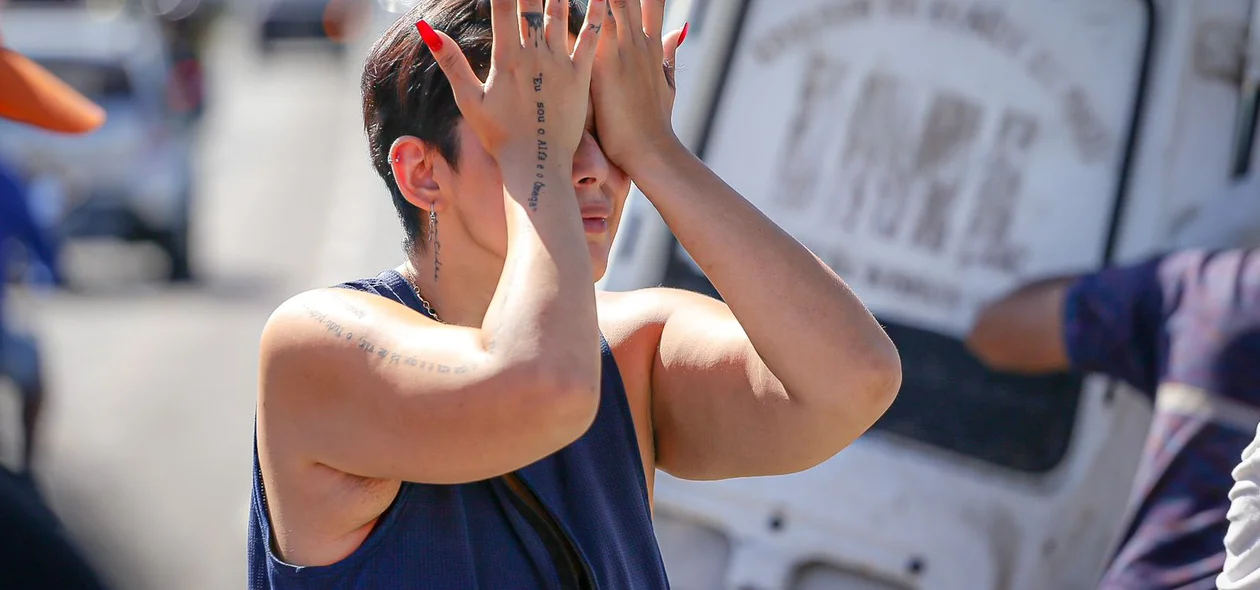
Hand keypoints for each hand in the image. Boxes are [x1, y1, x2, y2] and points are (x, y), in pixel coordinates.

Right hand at [417, 0, 605, 164]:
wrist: (537, 165)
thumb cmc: (500, 136)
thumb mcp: (470, 100)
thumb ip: (452, 63)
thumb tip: (428, 31)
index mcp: (507, 58)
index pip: (503, 8)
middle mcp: (535, 56)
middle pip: (532, 6)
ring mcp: (560, 65)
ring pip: (559, 15)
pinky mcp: (581, 77)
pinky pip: (591, 39)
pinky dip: (595, 15)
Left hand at [591, 0, 686, 173]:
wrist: (650, 151)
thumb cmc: (655, 125)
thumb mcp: (668, 85)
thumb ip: (671, 55)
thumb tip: (682, 31)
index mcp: (652, 46)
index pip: (650, 2)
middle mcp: (639, 41)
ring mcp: (623, 48)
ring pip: (612, 2)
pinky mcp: (604, 62)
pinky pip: (590, 23)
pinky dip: (587, 7)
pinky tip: (565, 0)